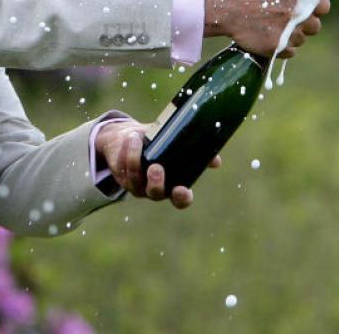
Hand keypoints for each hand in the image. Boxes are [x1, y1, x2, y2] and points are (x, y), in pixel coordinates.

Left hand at [94, 119, 219, 208]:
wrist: (128, 138)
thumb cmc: (158, 144)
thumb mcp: (176, 145)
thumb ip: (196, 152)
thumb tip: (216, 160)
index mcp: (172, 185)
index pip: (180, 200)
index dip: (182, 198)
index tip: (182, 189)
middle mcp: (155, 189)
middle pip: (156, 193)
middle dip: (156, 182)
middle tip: (156, 168)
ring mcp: (137, 184)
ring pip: (135, 179)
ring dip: (135, 159)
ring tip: (136, 139)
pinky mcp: (122, 176)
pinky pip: (123, 168)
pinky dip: (127, 152)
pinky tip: (131, 139)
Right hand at [205, 0, 330, 57]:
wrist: (227, 7)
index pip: (324, 7)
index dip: (314, 9)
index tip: (304, 11)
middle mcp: (301, 13)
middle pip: (315, 26)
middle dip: (303, 24)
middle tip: (285, 20)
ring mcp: (291, 31)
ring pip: (301, 40)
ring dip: (290, 35)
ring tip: (270, 27)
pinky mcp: (279, 47)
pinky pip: (289, 52)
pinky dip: (280, 47)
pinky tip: (267, 36)